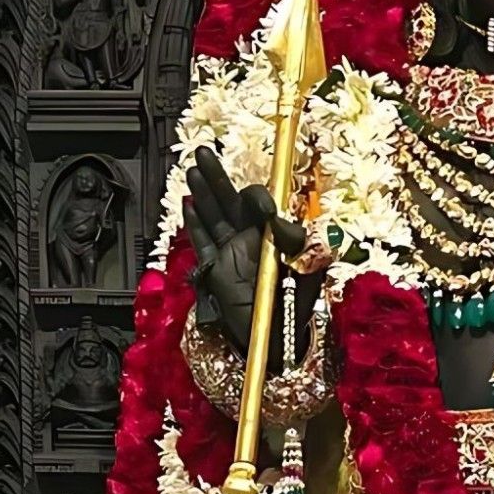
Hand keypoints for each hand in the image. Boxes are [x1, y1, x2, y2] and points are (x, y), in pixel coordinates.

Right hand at [184, 147, 305, 359]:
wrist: (277, 341)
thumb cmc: (296, 308)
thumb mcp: (305, 272)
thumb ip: (298, 243)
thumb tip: (282, 221)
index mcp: (275, 235)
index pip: (260, 205)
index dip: (256, 198)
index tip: (260, 205)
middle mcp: (251, 239)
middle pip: (230, 201)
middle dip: (217, 177)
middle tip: (203, 152)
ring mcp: (232, 253)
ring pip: (214, 215)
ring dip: (203, 192)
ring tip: (193, 169)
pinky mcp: (216, 270)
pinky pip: (203, 242)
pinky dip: (195, 223)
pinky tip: (188, 203)